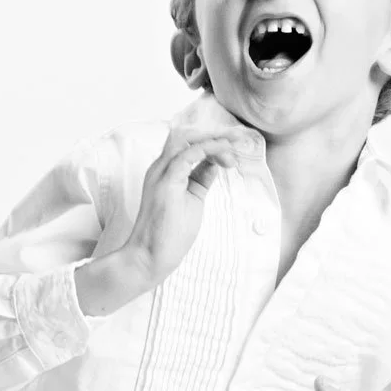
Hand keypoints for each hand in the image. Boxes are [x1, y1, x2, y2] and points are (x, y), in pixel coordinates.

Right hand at [124, 126, 254, 288]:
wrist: (151, 257)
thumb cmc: (169, 234)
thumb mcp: (193, 199)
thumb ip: (201, 179)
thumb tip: (215, 164)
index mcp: (165, 172)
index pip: (188, 144)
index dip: (212, 141)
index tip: (235, 147)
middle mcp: (160, 168)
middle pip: (186, 135)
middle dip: (215, 133)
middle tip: (239, 138)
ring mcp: (161, 173)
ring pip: (186, 139)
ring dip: (213, 138)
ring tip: (235, 144)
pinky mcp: (166, 182)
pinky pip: (188, 155)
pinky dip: (209, 149)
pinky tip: (225, 153)